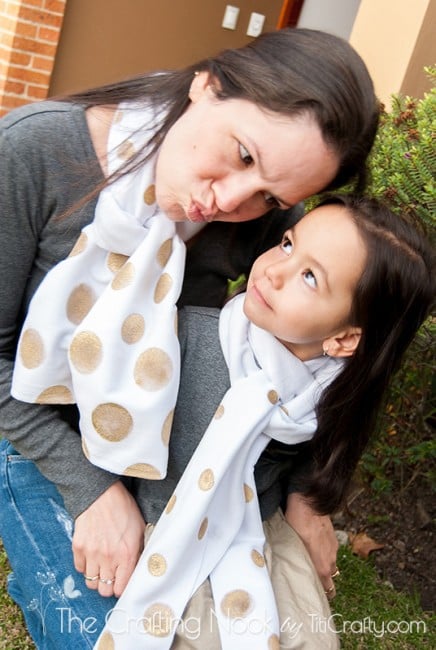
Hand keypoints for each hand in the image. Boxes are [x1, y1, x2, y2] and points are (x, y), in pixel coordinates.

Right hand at [73, 481, 145, 597]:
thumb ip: (139, 552)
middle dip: (108, 586)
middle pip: (104, 590)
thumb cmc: (123, 509)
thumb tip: (137, 570)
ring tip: (102, 566)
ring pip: (91, 583)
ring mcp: (91, 553)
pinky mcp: (78, 547)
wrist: (102, 493)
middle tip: (111, 575)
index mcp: (127, 554)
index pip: (121, 589)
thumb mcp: (140, 529)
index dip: (122, 587)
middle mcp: (109, 557)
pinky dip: (85, 566)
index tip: (122, 581)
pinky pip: (79, 569)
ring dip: (97, 577)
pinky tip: (92, 556)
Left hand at [285, 492, 338, 599]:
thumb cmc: (297, 525)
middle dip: (322, 580)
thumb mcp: (293, 547)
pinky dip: (324, 552)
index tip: (313, 593)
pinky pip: (330, 551)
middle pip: (329, 577)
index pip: (328, 589)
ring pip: (330, 563)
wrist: (310, 504)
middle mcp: (331, 560)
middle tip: (309, 577)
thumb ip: (297, 563)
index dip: (321, 593)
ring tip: (310, 560)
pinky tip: (314, 545)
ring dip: (322, 564)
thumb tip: (291, 573)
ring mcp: (334, 548)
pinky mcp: (333, 537)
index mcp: (322, 567)